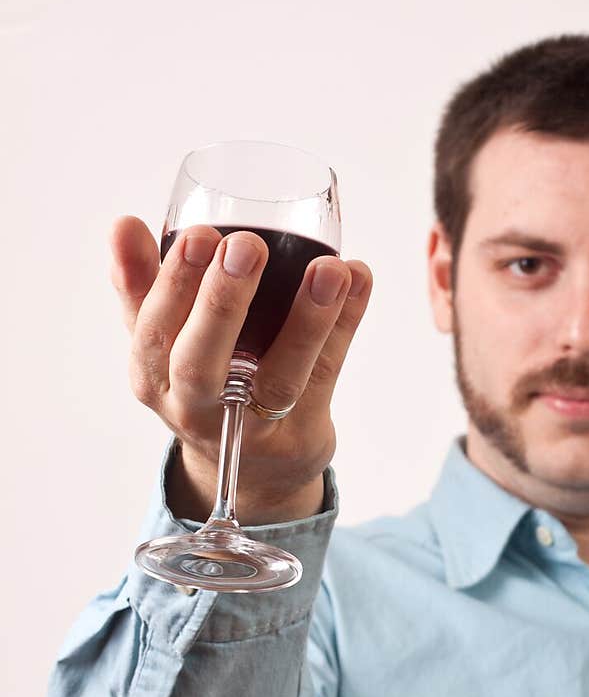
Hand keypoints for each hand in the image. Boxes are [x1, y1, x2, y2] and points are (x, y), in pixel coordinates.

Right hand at [110, 216, 372, 520]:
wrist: (254, 470)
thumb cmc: (206, 385)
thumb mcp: (166, 341)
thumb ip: (144, 284)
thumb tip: (123, 225)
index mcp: (152, 376)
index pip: (150, 332)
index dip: (170, 285)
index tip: (196, 234)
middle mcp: (195, 409)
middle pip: (199, 364)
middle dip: (221, 303)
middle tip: (246, 246)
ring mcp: (252, 427)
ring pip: (279, 378)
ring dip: (307, 321)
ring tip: (329, 269)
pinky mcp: (300, 434)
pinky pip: (327, 373)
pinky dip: (345, 324)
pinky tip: (357, 279)